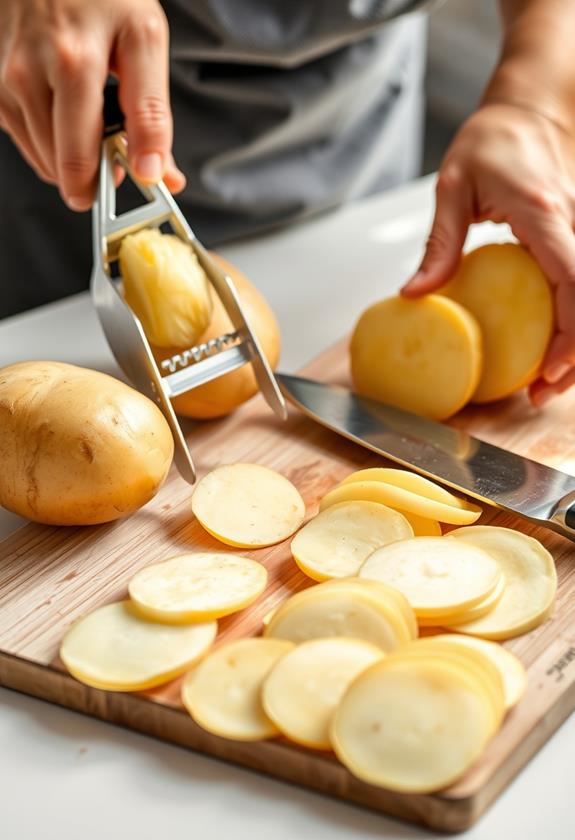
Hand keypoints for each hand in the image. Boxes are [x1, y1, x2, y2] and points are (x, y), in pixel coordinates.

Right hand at [0, 0, 184, 210]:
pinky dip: (50, 139)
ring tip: (92, 122)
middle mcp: (29, 72)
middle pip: (61, 167)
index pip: (83, 157)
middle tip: (115, 155)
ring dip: (71, 159)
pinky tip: (65, 109)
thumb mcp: (143, 40)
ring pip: (43, 160)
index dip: (107, 183)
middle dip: (93, 175)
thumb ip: (152, 113)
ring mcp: (6, 80)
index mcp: (73, 64)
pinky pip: (26, 139)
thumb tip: (156, 172)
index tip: (127, 182)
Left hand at [401, 101, 574, 405]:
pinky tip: (549, 348)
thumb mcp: (453, 187)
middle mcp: (571, 225)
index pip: (574, 280)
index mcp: (543, 216)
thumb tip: (415, 293)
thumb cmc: (491, 139)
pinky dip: (570, 321)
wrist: (528, 110)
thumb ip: (440, 244)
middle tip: (542, 392)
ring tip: (546, 382)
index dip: (570, 331)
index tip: (550, 368)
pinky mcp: (571, 238)